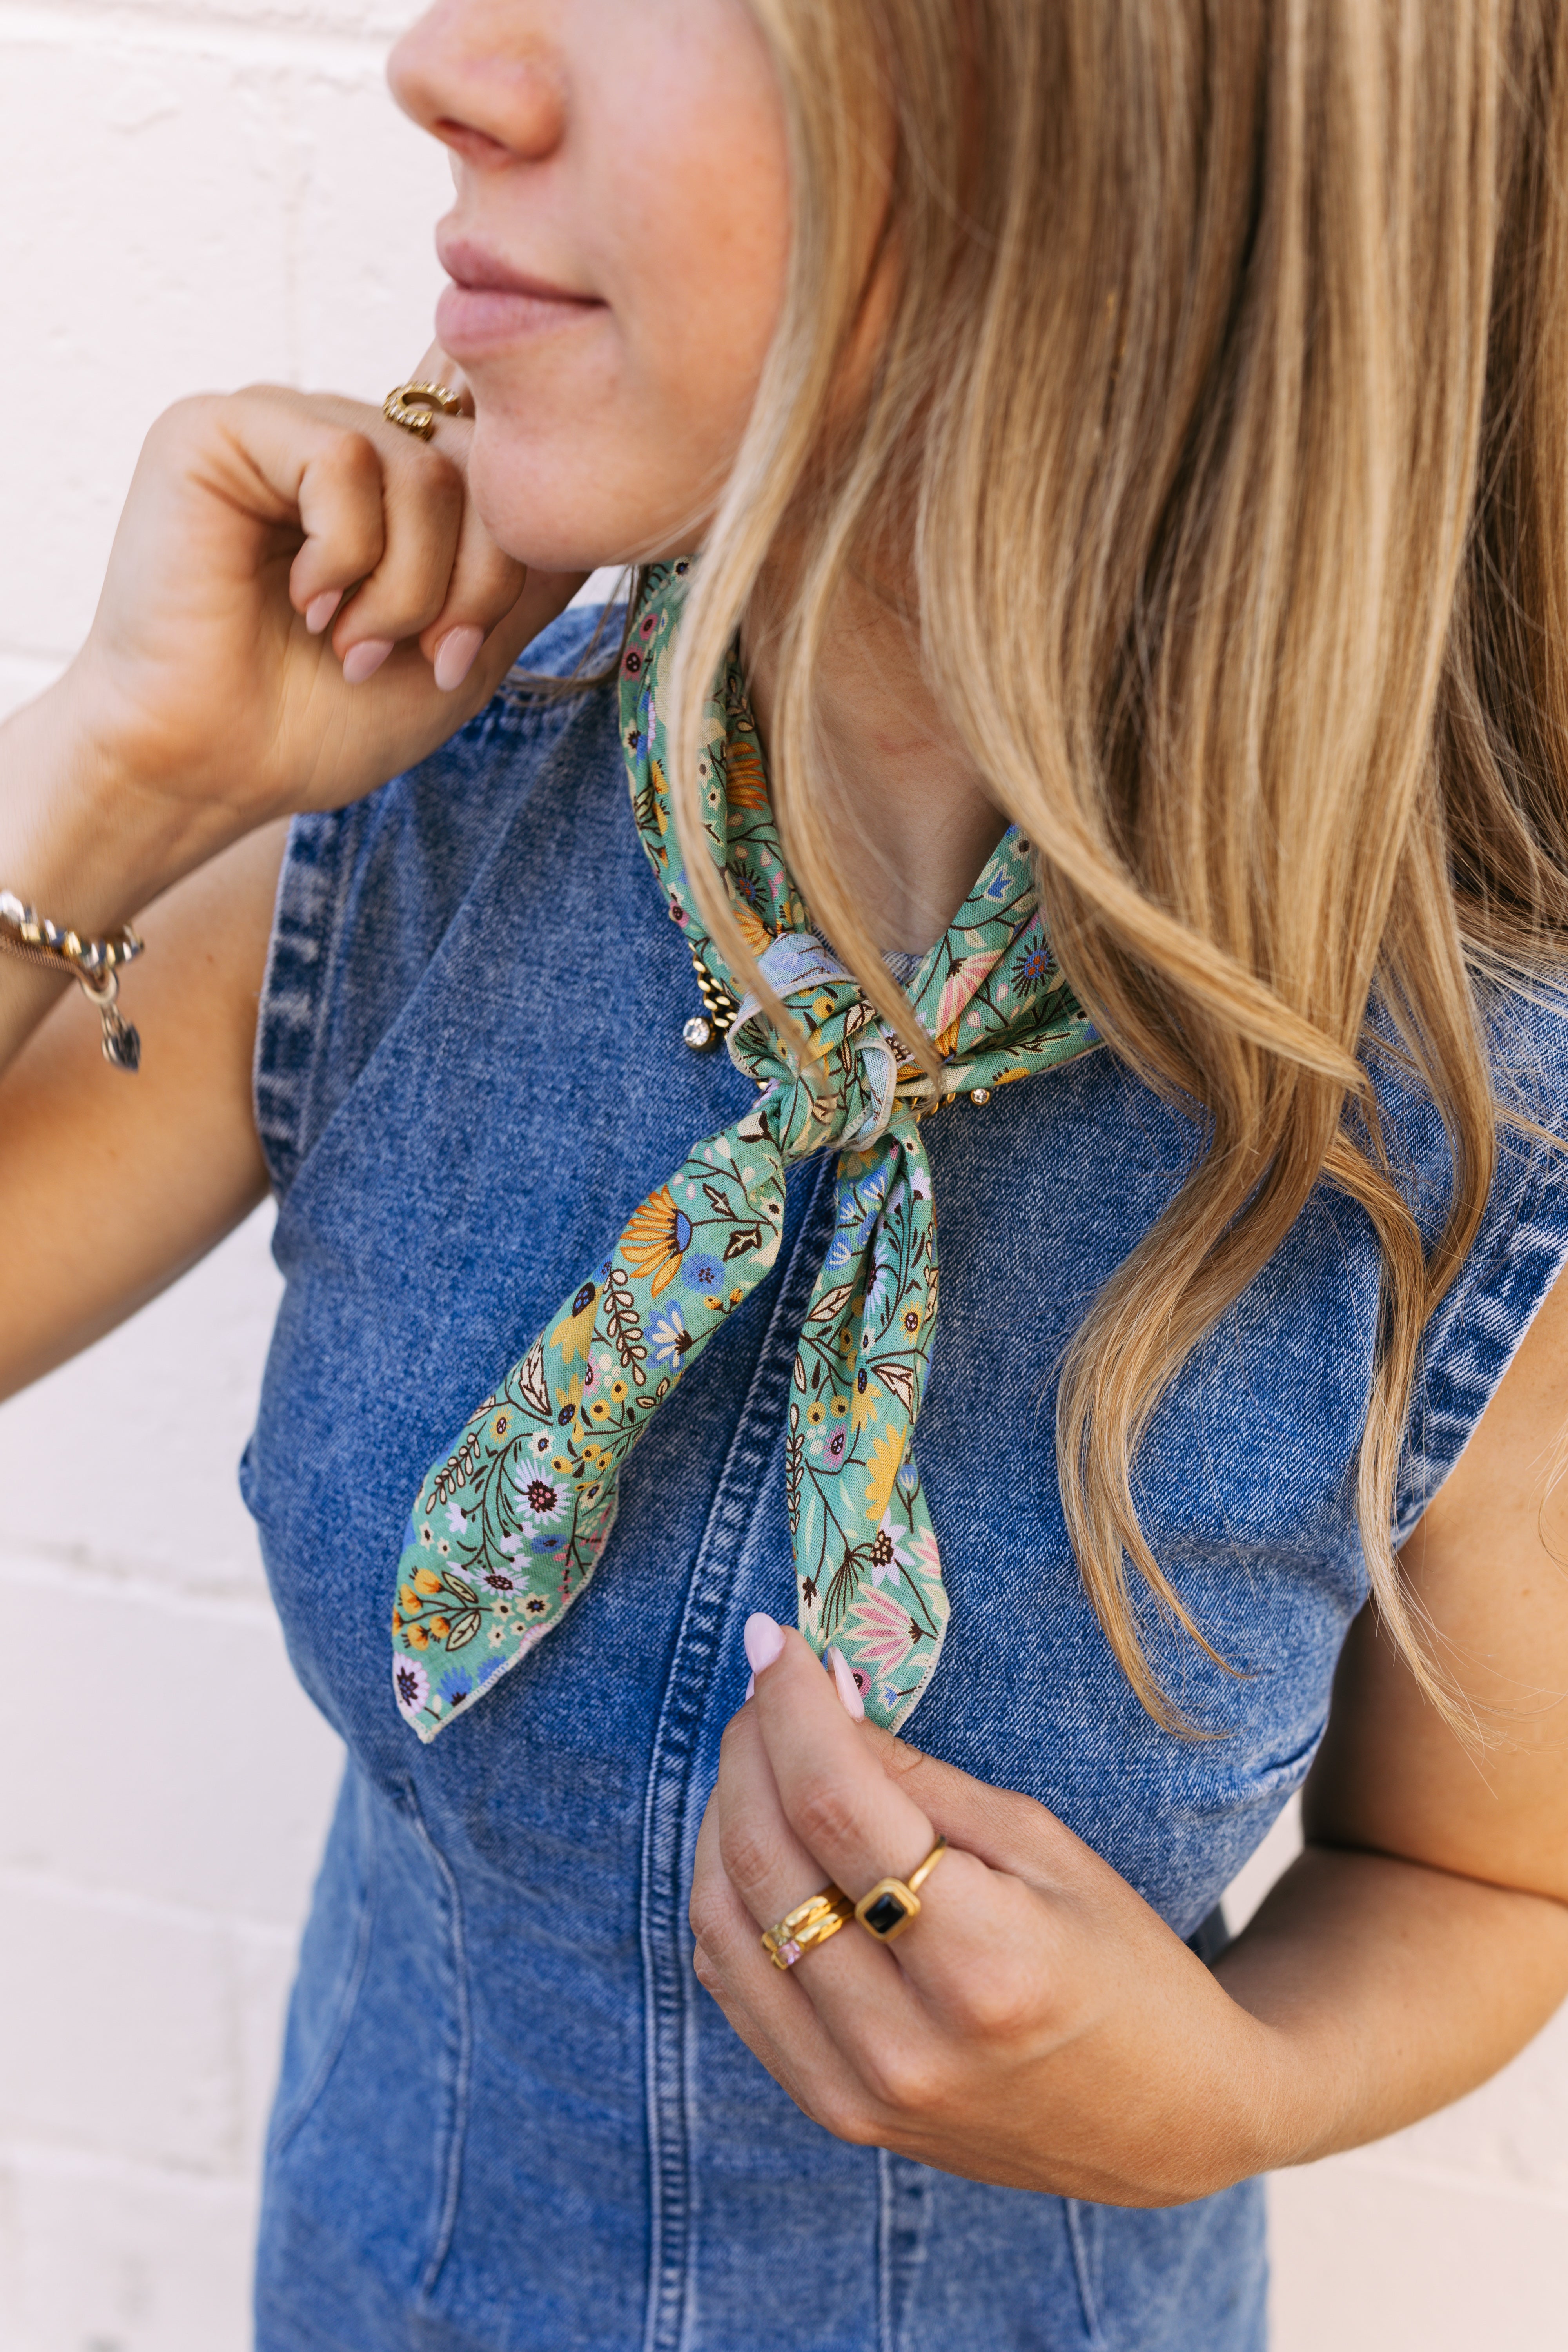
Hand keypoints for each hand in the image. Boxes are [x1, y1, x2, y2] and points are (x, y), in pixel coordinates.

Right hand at [55, 346, 586, 843]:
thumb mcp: (466, 650)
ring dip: (406, 584)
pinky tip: (304, 601)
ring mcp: (283, 423)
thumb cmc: (321, 721)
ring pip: (422, 466)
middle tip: (420, 657)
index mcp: (397, 484)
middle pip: (481, 464)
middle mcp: (345, 436)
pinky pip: (346, 456)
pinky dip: (345, 554)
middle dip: (473, 581)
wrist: (214, 768)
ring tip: (350, 645)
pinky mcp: (221, 427)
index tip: (465, 649)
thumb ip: (529, 575)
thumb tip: (600, 508)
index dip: (511, 556)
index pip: (503, 465)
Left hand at [691, 1622, 1282, 2205]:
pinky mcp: (830, 2108)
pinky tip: (760, 1836)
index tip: (775, 1639)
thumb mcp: (1044, 1846)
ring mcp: (855, 2089)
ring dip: (725, 1813)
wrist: (1164, 2125)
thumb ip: (921, 1778)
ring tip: (760, 1749)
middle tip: (768, 1682)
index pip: (835, 1804)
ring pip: (726, 1920)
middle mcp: (903, 2040)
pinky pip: (734, 1981)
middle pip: (768, 1858)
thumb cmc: (1122, 1964)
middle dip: (751, 1745)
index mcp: (983, 1964)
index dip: (790, 1705)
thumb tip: (820, 1693)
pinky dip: (728, 1893)